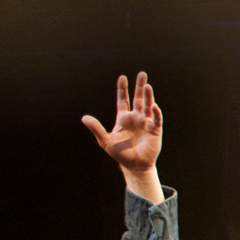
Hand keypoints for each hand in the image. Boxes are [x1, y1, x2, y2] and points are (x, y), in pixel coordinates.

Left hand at [83, 73, 164, 200]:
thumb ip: (96, 128)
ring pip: (147, 106)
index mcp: (123, 118)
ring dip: (148, 96)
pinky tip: (153, 106)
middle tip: (142, 73)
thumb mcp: (105, 141)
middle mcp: (136, 118)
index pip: (123, 100)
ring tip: (147, 85)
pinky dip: (155, 112)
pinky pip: (156, 119)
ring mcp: (146, 123)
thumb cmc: (120, 154)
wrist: (134, 166)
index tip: (123, 77)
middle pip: (138, 99)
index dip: (123, 89)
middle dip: (140, 86)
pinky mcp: (155, 130)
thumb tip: (84, 118)